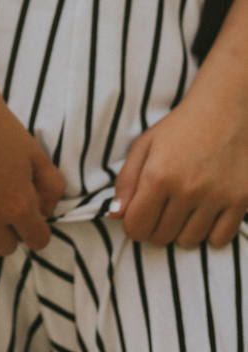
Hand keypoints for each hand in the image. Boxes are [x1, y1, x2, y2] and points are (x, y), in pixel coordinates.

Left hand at [112, 89, 247, 248]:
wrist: (226, 110)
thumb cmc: (181, 127)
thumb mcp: (145, 145)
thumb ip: (127, 180)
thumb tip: (116, 215)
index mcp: (158, 175)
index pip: (137, 227)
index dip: (133, 225)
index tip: (139, 215)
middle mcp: (187, 190)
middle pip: (161, 237)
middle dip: (156, 227)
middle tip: (162, 208)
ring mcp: (216, 198)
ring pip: (188, 241)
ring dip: (182, 230)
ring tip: (183, 208)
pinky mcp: (240, 201)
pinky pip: (219, 240)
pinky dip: (210, 232)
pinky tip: (205, 212)